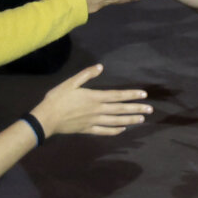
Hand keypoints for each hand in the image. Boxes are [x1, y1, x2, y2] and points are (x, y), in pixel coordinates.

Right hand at [31, 63, 153, 137]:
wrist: (47, 118)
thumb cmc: (57, 98)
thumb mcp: (70, 82)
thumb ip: (86, 74)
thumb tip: (100, 67)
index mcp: (94, 97)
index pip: (117, 95)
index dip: (131, 95)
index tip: (144, 95)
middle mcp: (98, 110)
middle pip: (120, 109)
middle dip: (136, 109)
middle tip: (150, 110)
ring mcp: (94, 121)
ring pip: (116, 121)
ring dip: (129, 120)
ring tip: (141, 119)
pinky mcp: (88, 130)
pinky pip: (105, 131)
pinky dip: (115, 130)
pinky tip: (122, 129)